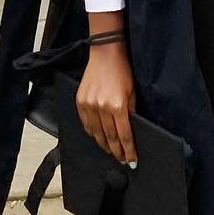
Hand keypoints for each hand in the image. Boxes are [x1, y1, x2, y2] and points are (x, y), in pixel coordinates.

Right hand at [76, 39, 136, 164]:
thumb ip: (131, 112)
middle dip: (117, 151)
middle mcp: (102, 107)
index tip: (131, 161)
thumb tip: (131, 131)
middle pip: (110, 137)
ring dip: (104, 144)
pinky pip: (85, 124)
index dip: (128, 150)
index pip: (124, 135)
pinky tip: (97, 137)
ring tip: (110, 150)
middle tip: (121, 159)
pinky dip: (92, 133)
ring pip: (96, 133)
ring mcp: (89, 104)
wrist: (105, 53)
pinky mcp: (80, 101)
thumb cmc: (122, 71)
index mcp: (118, 106)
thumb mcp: (132, 92)